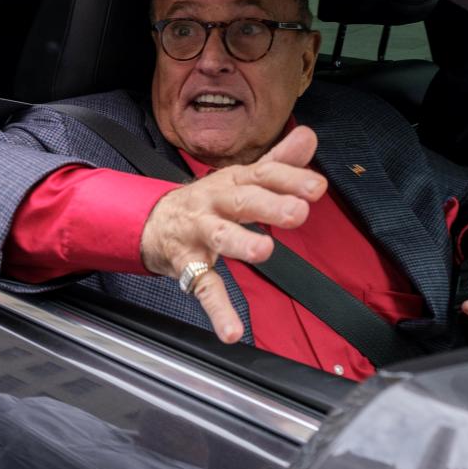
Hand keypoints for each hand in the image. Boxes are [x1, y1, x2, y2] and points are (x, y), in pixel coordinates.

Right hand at [140, 125, 327, 343]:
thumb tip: (308, 137)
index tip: (316, 187)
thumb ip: (278, 162)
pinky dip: (218, 310)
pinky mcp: (187, 263)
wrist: (151, 221)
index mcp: (233, 182)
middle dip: (270, 205)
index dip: (289, 179)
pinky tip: (231, 330)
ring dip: (240, 243)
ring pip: (220, 236)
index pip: (263, 174)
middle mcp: (215, 203)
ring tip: (263, 251)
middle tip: (297, 212)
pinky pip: (203, 287)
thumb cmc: (206, 201)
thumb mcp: (240, 178)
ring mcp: (199, 232)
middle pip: (243, 200)